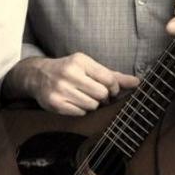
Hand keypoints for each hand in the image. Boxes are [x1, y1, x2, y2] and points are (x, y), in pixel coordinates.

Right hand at [9, 53, 138, 115]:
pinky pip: (80, 113)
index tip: (108, 89)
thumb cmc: (69, 71)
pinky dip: (80, 110)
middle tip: (94, 94)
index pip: (108, 78)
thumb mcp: (88, 67)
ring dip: (91, 104)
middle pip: (102, 94)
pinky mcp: (55, 103)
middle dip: (101, 97)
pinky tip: (72, 102)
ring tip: (81, 97)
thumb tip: (137, 82)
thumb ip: (113, 75)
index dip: (113, 88)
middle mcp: (69, 73)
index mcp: (79, 60)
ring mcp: (60, 88)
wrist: (37, 75)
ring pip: (92, 105)